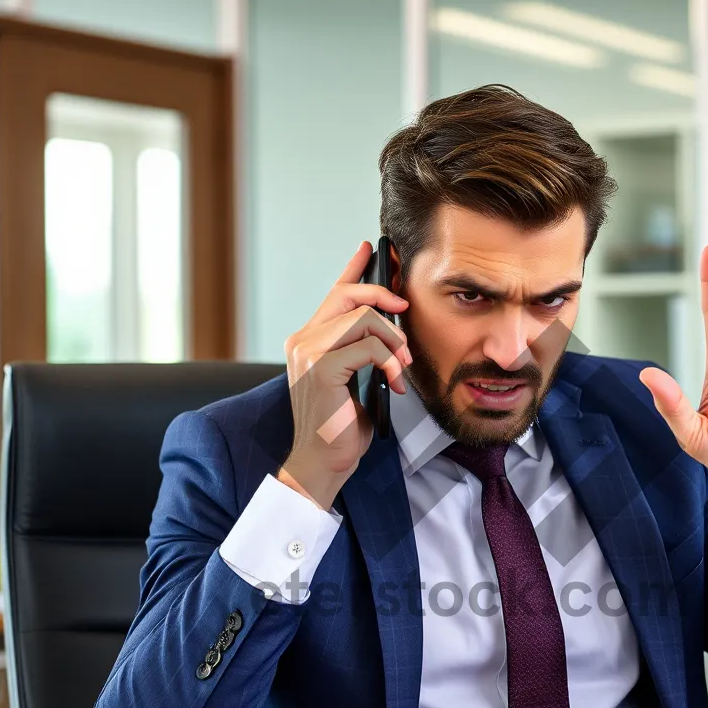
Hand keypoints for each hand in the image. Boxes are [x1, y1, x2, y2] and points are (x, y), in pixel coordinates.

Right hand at [279, 241, 410, 509]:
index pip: (334, 293)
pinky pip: (368, 347)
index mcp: (309, 340)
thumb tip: (392, 325)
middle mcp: (302, 340)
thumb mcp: (357, 378)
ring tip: (401, 365)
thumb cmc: (341, 425)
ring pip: (364, 318)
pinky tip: (394, 381)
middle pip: (349, 294)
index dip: (354, 268)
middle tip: (405, 311)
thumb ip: (363, 349)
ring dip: (393, 340)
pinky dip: (389, 361)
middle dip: (384, 295)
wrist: (324, 459)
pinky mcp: (321, 368)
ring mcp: (308, 352)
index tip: (370, 248)